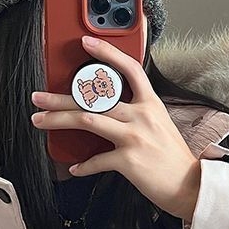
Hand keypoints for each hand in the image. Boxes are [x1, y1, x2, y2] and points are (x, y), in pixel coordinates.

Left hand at [30, 35, 200, 220]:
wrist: (189, 186)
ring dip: (58, 120)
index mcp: (150, 104)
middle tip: (39, 96)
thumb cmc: (172, 158)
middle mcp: (142, 116)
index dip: (107, 53)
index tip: (86, 43)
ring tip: (40, 120)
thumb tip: (106, 109)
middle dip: (60, 97)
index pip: (129, 69)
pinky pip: (97, 160)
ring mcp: (134, 137)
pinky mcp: (129, 160)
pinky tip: (74, 168)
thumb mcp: (160, 124)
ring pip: (87, 121)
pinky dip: (83, 166)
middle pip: (94, 99)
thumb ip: (137, 113)